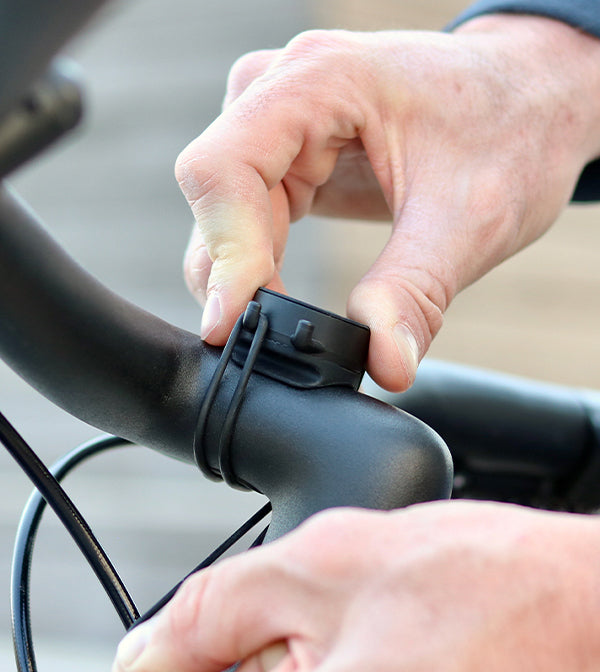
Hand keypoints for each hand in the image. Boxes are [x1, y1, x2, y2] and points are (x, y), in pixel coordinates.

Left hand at [113, 502, 599, 671]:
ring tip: (364, 634)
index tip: (192, 629)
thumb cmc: (481, 590)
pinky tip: (379, 658)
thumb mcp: (325, 563)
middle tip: (320, 617)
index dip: (164, 656)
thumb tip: (149, 648)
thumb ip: (216, 606)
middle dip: (247, 660)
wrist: (584, 617)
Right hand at [175, 15, 599, 390]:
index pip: (225, 167)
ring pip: (223, 212)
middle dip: (235, 275)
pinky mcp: (290, 156)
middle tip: (272, 342)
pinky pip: (248, 216)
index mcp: (322, 81)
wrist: (531, 103)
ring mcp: (281, 123)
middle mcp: (284, 92)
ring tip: (286, 324)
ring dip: (243, 275)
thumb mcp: (470, 216)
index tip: (232, 323)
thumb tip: (383, 366)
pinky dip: (258, 265)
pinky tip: (281, 298)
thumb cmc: (512, 131)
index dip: (223, 252)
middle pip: (215, 195)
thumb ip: (415, 292)